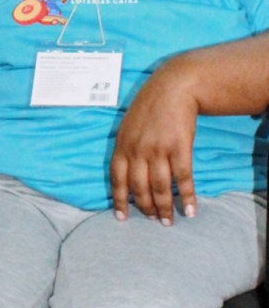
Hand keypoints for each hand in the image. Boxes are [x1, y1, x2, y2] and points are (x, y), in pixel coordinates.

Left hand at [110, 64, 198, 224]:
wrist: (174, 87)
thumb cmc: (150, 106)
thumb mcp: (129, 125)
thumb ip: (127, 148)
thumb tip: (127, 173)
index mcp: (122, 145)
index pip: (117, 179)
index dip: (119, 200)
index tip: (122, 217)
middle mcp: (138, 150)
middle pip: (140, 188)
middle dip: (146, 208)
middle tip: (153, 220)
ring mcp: (158, 150)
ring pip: (160, 187)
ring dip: (165, 207)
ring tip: (169, 221)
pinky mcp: (179, 148)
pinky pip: (182, 178)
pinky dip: (186, 196)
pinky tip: (190, 209)